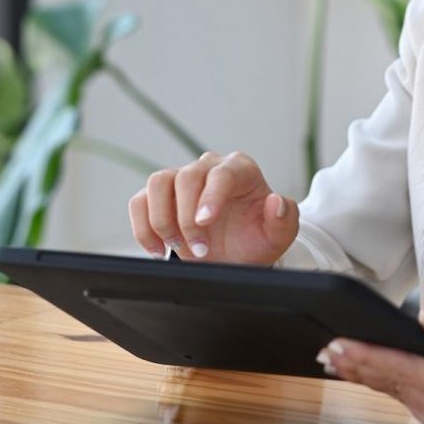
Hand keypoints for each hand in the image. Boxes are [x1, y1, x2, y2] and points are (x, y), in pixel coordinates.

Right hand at [128, 150, 298, 265]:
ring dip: (162, 219)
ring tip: (177, 246)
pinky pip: (139, 201)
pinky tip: (157, 249)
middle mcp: (210, 167)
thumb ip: (284, 218)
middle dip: (187, 218)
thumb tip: (275, 201)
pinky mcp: (160, 196)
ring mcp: (183, 179)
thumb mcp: (279, 236)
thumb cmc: (257, 239)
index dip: (210, 197)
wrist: (238, 255)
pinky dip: (143, 227)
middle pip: (187, 177)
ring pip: (158, 182)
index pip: (222, 174)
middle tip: (199, 249)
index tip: (204, 222)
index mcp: (241, 170)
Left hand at [317, 311, 423, 423]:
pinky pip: (408, 401)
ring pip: (397, 395)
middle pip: (395, 385)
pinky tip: (365, 370)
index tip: (342, 346)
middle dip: (358, 366)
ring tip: (336, 356)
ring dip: (366, 375)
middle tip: (327, 348)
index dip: (370, 357)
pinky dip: (387, 383)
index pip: (406, 372)